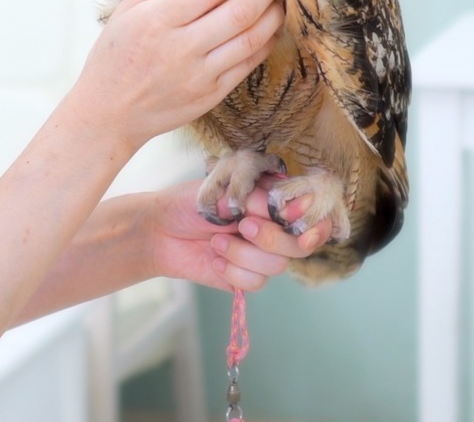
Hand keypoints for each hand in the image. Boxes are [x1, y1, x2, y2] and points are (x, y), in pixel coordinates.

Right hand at [67, 0, 282, 151]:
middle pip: (240, 11)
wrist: (110, 114)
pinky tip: (269, 28)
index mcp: (158, 21)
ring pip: (251, 38)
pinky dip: (265, 43)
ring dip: (273, 14)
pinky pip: (248, 64)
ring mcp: (200, 74)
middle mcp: (182, 47)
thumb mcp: (125, 13)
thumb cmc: (114, 59)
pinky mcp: (212, 95)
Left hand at [144, 177, 330, 292]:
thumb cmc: (191, 202)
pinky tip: (215, 259)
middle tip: (242, 225)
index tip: (292, 220)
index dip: (313, 222)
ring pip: (277, 265)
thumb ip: (262, 201)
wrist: (159, 230)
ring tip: (216, 241)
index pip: (313, 213)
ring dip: (241, 254)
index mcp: (275, 200)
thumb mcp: (226, 191)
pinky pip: (256, 282)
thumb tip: (295, 211)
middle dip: (271, 238)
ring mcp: (262, 254)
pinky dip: (232, 271)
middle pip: (301, 245)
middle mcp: (275, 227)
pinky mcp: (247, 277)